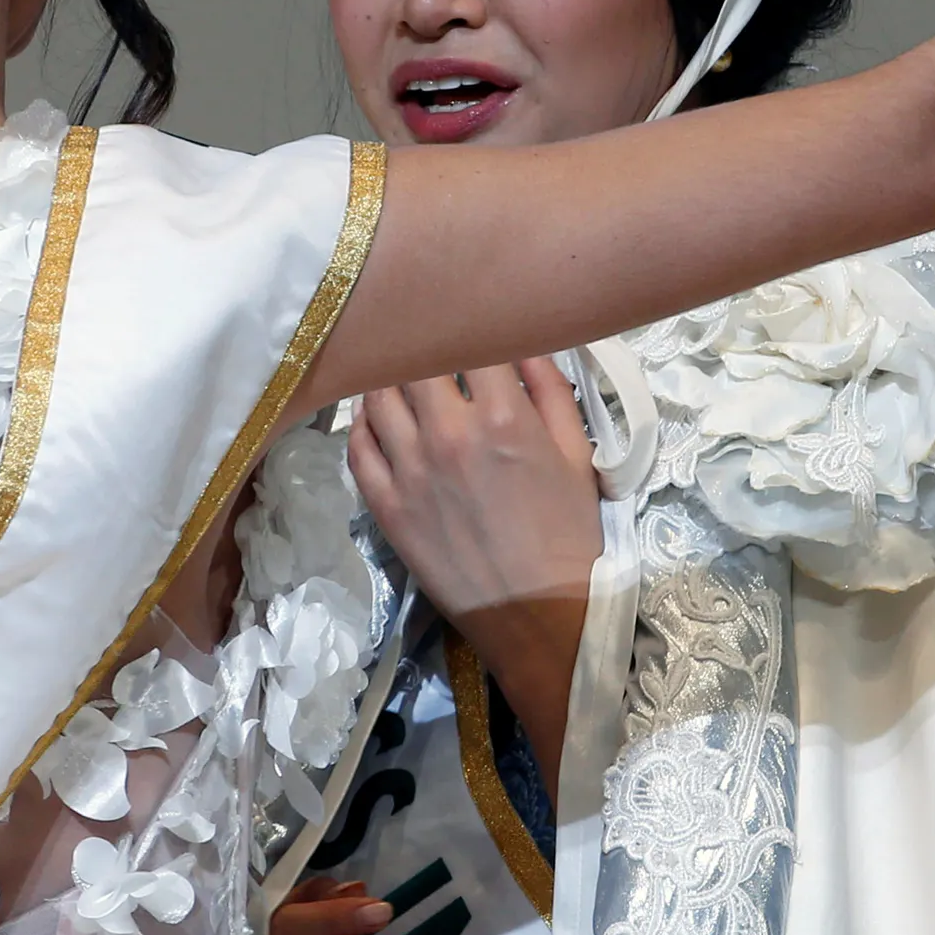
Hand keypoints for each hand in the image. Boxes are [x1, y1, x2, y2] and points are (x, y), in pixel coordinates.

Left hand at [348, 361, 601, 798]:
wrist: (537, 611)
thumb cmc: (568, 531)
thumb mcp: (577, 452)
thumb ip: (550, 389)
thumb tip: (522, 343)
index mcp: (502, 415)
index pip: (467, 340)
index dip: (466, 325)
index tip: (467, 323)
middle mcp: (447, 432)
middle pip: (413, 361)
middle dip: (422, 348)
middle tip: (426, 345)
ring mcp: (409, 470)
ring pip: (377, 397)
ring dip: (388, 379)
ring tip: (400, 376)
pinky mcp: (385, 505)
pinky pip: (357, 447)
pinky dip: (363, 424)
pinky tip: (376, 417)